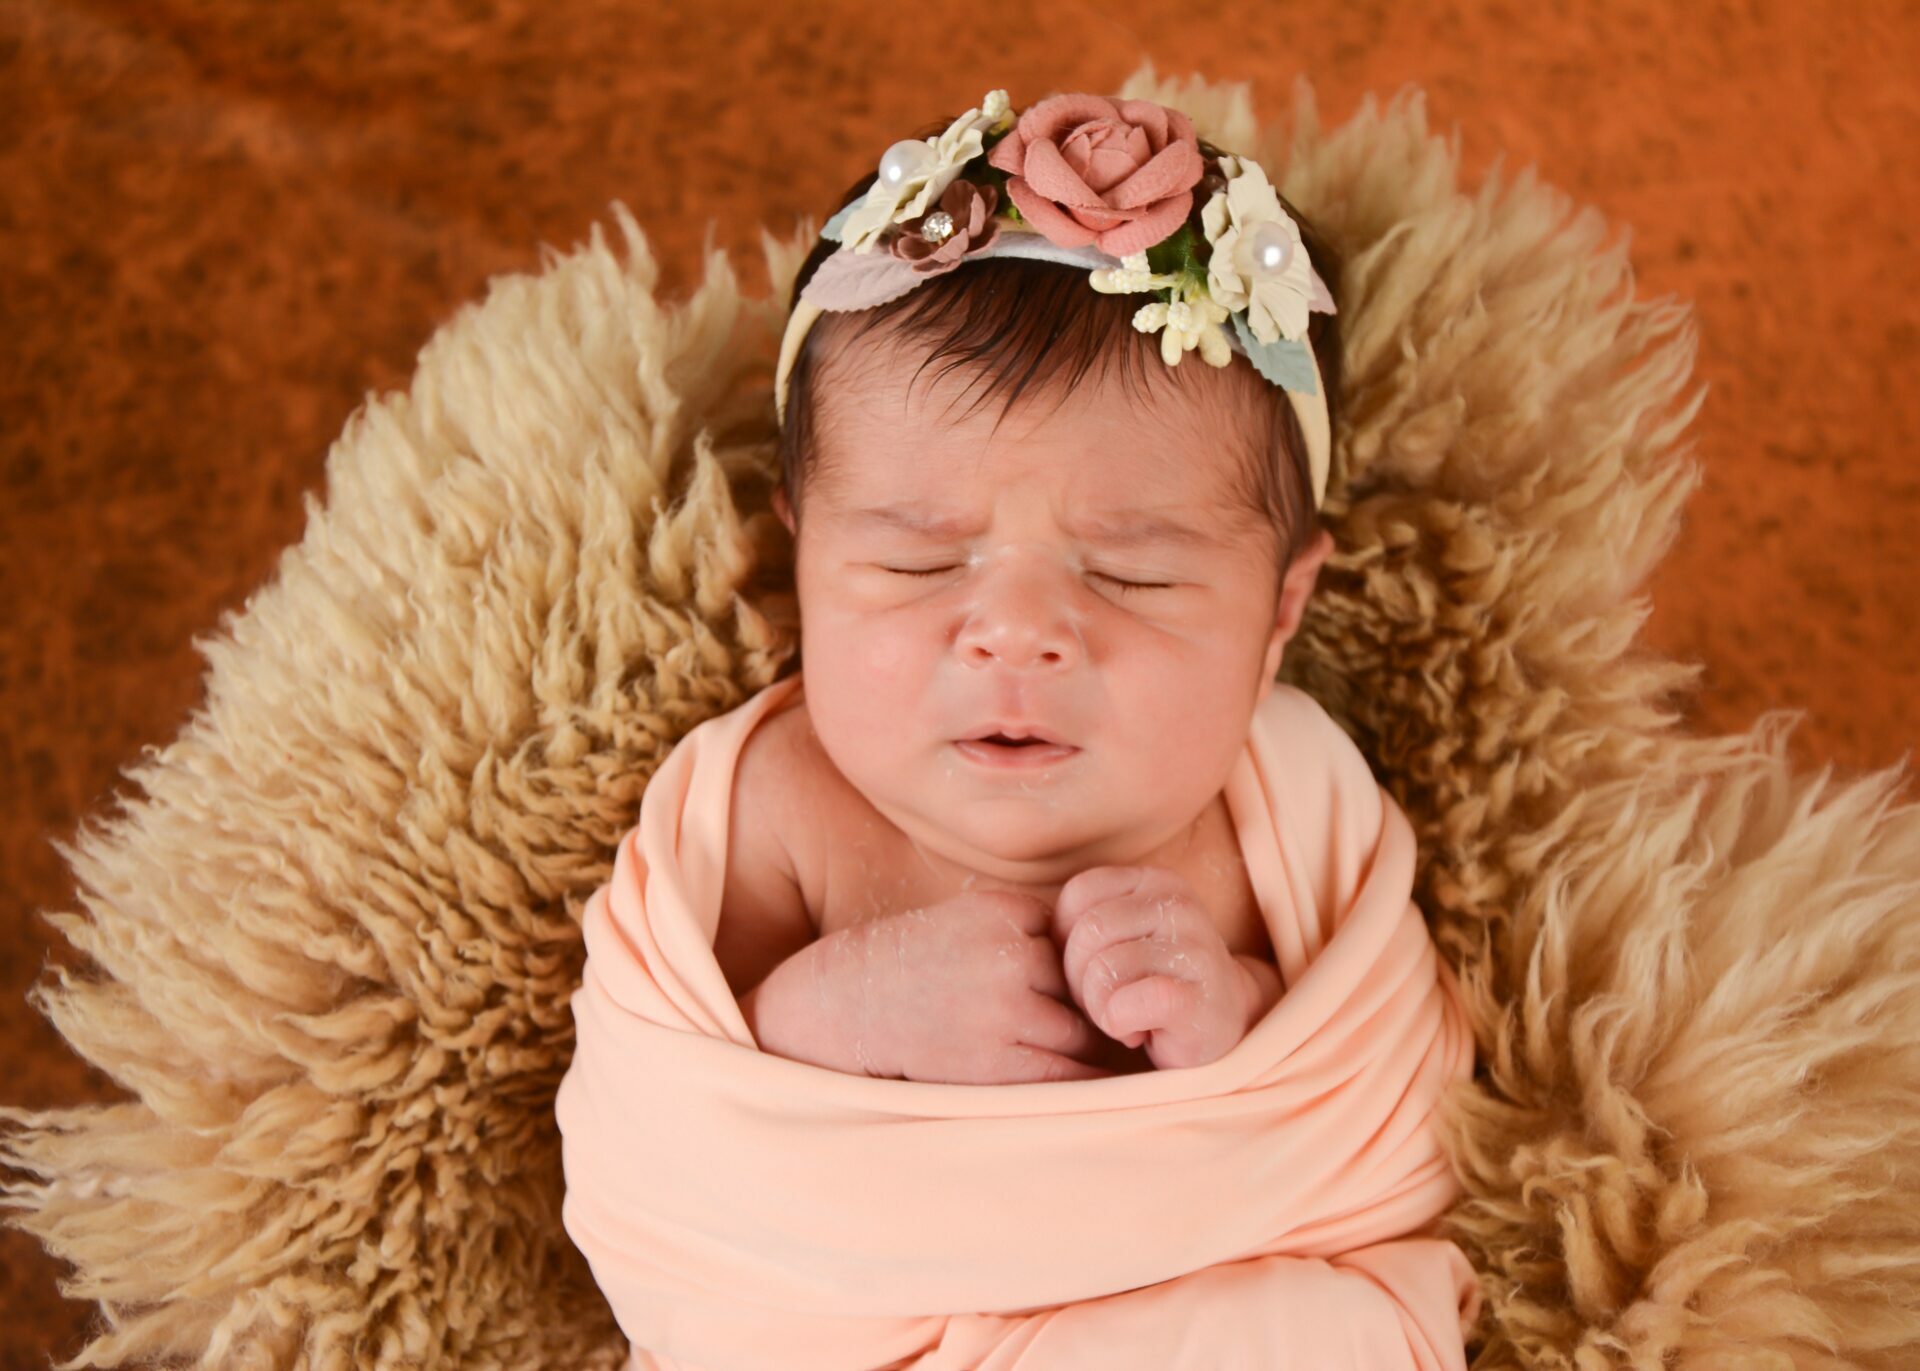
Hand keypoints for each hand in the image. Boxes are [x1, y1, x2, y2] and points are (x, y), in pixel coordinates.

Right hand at [793, 891, 1116, 1084]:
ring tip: (1087, 1056)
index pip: (1073, 938)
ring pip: (1082, 1031)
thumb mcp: (970, 917)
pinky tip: (1094, 1085)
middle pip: (1084, 986)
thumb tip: (1103, 962)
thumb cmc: (918, 960)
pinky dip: (1085, 1080)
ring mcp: (1002, 1010)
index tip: (1078, 983)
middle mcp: (1007, 956)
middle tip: (1098, 1026)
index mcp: (1003, 911)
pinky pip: (1065, 1075)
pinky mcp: (994, 1062)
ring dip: (1088, 1046)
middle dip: (1090, 1007)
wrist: (851, 1001)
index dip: (1075, 964)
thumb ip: (1028, 927)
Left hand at [1052, 866, 1252, 1070]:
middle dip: (1079, 980)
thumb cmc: (1149, 984)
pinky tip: (1139, 1032)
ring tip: (1123, 1016)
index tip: (1089, 969)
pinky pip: (1127, 1004)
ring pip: (1103, 970)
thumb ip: (1081, 924)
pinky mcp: (1200, 998)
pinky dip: (1120, 1026)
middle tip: (1105, 1002)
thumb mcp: (1115, 939)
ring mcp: (1195, 948)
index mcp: (1152, 881)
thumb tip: (1034, 938)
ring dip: (1099, 1008)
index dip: (1066, 940)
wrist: (1220, 1029)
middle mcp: (1178, 903)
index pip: (1077, 894)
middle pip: (1087, 934)